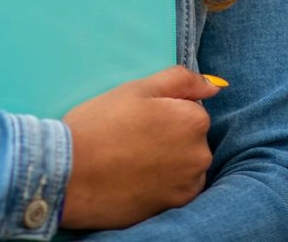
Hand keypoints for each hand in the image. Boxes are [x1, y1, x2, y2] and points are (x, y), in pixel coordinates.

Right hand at [60, 65, 219, 230]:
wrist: (74, 174)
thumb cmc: (102, 123)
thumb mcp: (136, 89)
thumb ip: (179, 80)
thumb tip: (213, 87)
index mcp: (193, 120)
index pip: (189, 107)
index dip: (162, 108)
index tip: (138, 115)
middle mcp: (201, 154)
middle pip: (190, 135)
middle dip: (169, 133)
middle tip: (132, 134)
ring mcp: (190, 184)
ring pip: (185, 161)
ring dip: (168, 158)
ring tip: (131, 156)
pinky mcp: (177, 206)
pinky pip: (178, 186)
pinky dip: (164, 180)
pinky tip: (137, 176)